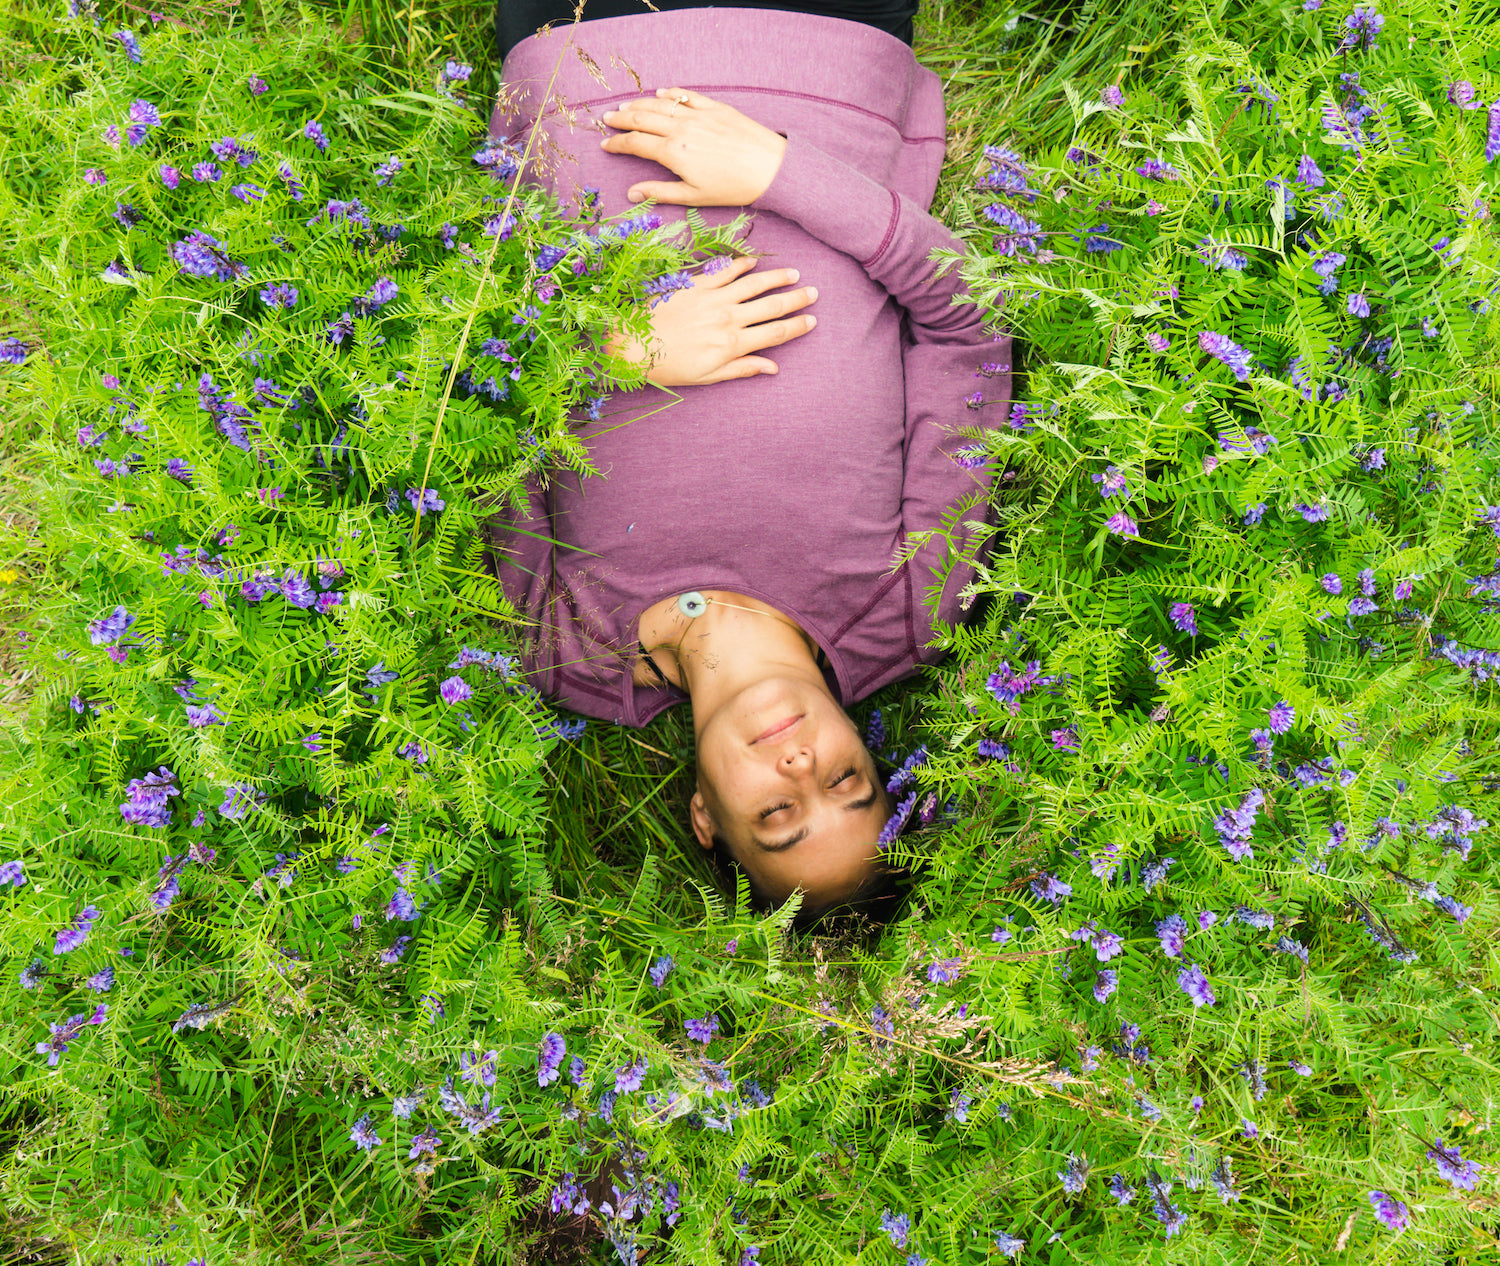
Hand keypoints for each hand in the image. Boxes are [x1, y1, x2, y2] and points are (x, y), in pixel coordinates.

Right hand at [599, 87, 787, 207]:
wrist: (769, 168)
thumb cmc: (732, 188)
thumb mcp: (694, 196)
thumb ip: (660, 192)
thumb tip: (632, 194)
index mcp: (674, 153)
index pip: (636, 144)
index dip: (617, 144)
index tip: (606, 145)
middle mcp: (682, 129)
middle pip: (642, 118)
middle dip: (621, 118)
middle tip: (607, 119)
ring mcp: (698, 115)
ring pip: (661, 104)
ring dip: (640, 104)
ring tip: (626, 106)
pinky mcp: (715, 107)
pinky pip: (687, 95)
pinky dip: (671, 93)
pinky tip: (662, 93)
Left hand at [604, 255, 817, 386]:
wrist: (632, 343)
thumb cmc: (668, 365)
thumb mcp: (707, 376)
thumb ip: (741, 369)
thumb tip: (772, 368)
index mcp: (732, 344)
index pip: (775, 333)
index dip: (797, 326)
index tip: (812, 320)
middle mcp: (728, 318)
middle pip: (771, 306)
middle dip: (796, 299)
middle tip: (813, 292)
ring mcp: (712, 298)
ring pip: (754, 284)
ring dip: (776, 278)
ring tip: (793, 274)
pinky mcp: (696, 284)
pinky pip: (725, 270)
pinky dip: (741, 264)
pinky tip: (754, 261)